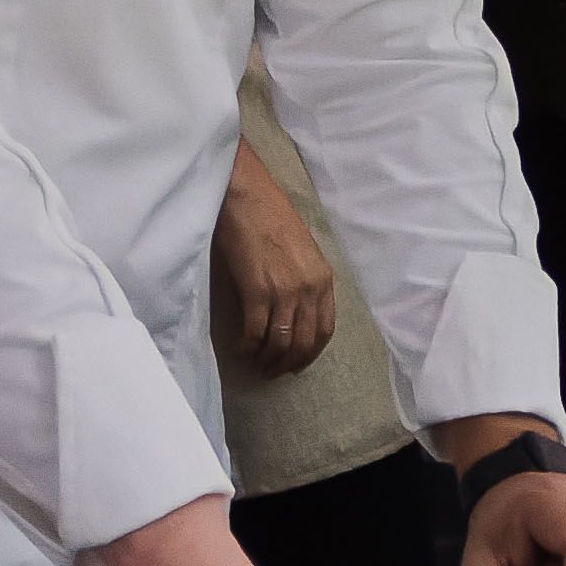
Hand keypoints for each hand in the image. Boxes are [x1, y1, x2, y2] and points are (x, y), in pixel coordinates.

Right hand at [210, 143, 334, 375]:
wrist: (246, 195)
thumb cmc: (269, 216)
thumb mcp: (301, 251)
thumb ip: (304, 280)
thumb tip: (294, 311)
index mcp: (323, 278)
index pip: (325, 330)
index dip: (310, 354)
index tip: (296, 363)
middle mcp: (308, 288)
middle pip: (303, 342)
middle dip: (287, 363)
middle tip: (272, 371)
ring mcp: (284, 290)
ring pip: (280, 341)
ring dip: (267, 359)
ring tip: (256, 363)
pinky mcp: (257, 290)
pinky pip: (255, 331)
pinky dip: (248, 345)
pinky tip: (241, 348)